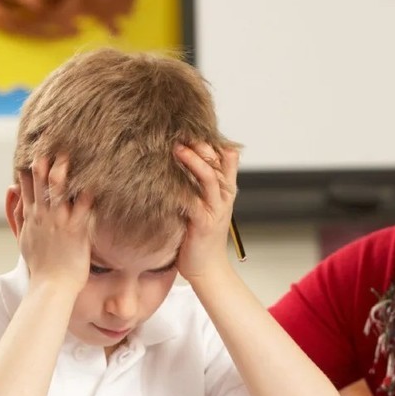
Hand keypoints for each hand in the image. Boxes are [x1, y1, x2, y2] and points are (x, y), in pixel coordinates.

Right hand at [17, 155, 93, 291]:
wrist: (51, 287)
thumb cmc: (41, 265)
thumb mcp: (22, 238)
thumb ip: (16, 213)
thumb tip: (10, 189)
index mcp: (31, 216)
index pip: (27, 184)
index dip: (31, 166)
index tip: (37, 148)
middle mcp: (43, 215)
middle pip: (41, 181)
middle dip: (46, 161)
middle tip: (53, 142)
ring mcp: (59, 222)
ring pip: (59, 189)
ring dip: (64, 171)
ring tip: (69, 154)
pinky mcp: (76, 231)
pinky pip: (84, 207)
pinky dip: (89, 192)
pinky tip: (96, 179)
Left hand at [173, 143, 238, 281]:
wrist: (207, 269)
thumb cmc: (199, 237)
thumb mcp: (203, 205)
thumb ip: (196, 184)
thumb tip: (179, 160)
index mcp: (225, 189)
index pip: (226, 156)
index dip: (211, 140)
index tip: (191, 126)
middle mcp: (224, 196)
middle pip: (219, 161)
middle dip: (202, 144)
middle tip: (181, 130)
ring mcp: (215, 209)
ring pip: (209, 177)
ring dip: (195, 161)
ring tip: (177, 148)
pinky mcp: (204, 223)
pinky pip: (195, 202)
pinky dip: (183, 190)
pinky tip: (168, 181)